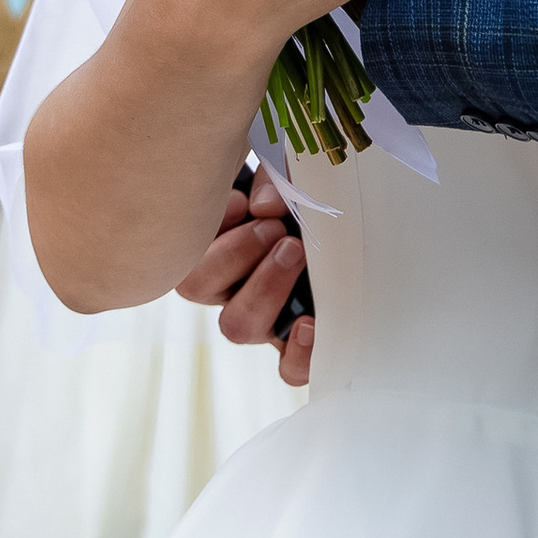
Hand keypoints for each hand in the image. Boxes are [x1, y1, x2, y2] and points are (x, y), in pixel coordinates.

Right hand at [176, 165, 313, 385]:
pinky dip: (297, 353)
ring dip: (261, 287)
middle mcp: (231, 285)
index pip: (182, 248)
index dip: (207, 229)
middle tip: (275, 229)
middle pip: (195, 288)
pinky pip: (288, 368)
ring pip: (236, 326)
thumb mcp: (291, 169)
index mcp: (215, 242)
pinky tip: (310, 323)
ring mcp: (266, 317)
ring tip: (296, 251)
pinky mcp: (301, 343)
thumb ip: (274, 178)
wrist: (356, 217)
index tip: (241, 203)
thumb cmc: (314, 190)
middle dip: (234, 253)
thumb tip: (263, 207)